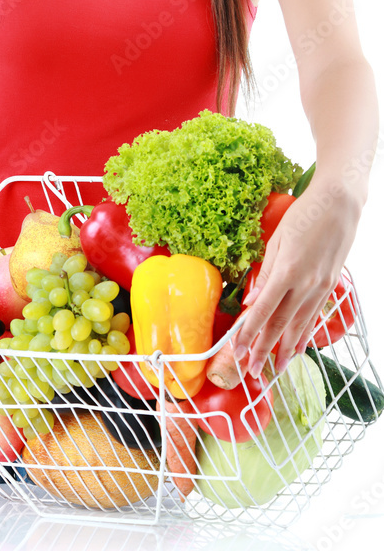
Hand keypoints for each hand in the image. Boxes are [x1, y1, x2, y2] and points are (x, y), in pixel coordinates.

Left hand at [233, 182, 360, 377]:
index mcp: (287, 271)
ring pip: (299, 325)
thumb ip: (265, 273)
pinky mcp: (330, 286)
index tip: (238, 351)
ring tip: (275, 369)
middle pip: (280, 324)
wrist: (339, 205)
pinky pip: (314, 316)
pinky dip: (304, 334)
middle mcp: (305, 285)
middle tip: (252, 371)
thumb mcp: (277, 241)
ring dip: (285, 349)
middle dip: (264, 349)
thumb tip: (252, 301)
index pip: (263, 310)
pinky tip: (298, 348)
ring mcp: (320, 287)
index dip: (250, 333)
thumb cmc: (303, 216)